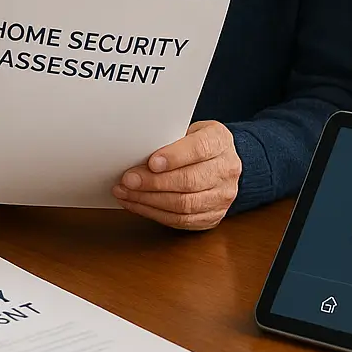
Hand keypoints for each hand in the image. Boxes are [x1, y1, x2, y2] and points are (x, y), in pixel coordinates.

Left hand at [111, 120, 240, 229]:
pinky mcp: (213, 216)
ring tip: (126, 193)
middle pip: (189, 181)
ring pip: (183, 205)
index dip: (173, 157)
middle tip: (128, 180)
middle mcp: (226, 169)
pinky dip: (154, 213)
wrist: (220, 163)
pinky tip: (137, 204)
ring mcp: (222, 196)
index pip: (198, 149)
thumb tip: (136, 153)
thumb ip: (168, 139)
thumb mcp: (187, 130)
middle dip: (154, 182)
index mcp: (219, 141)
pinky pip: (180, 220)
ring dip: (149, 200)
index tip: (151, 162)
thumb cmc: (196, 144)